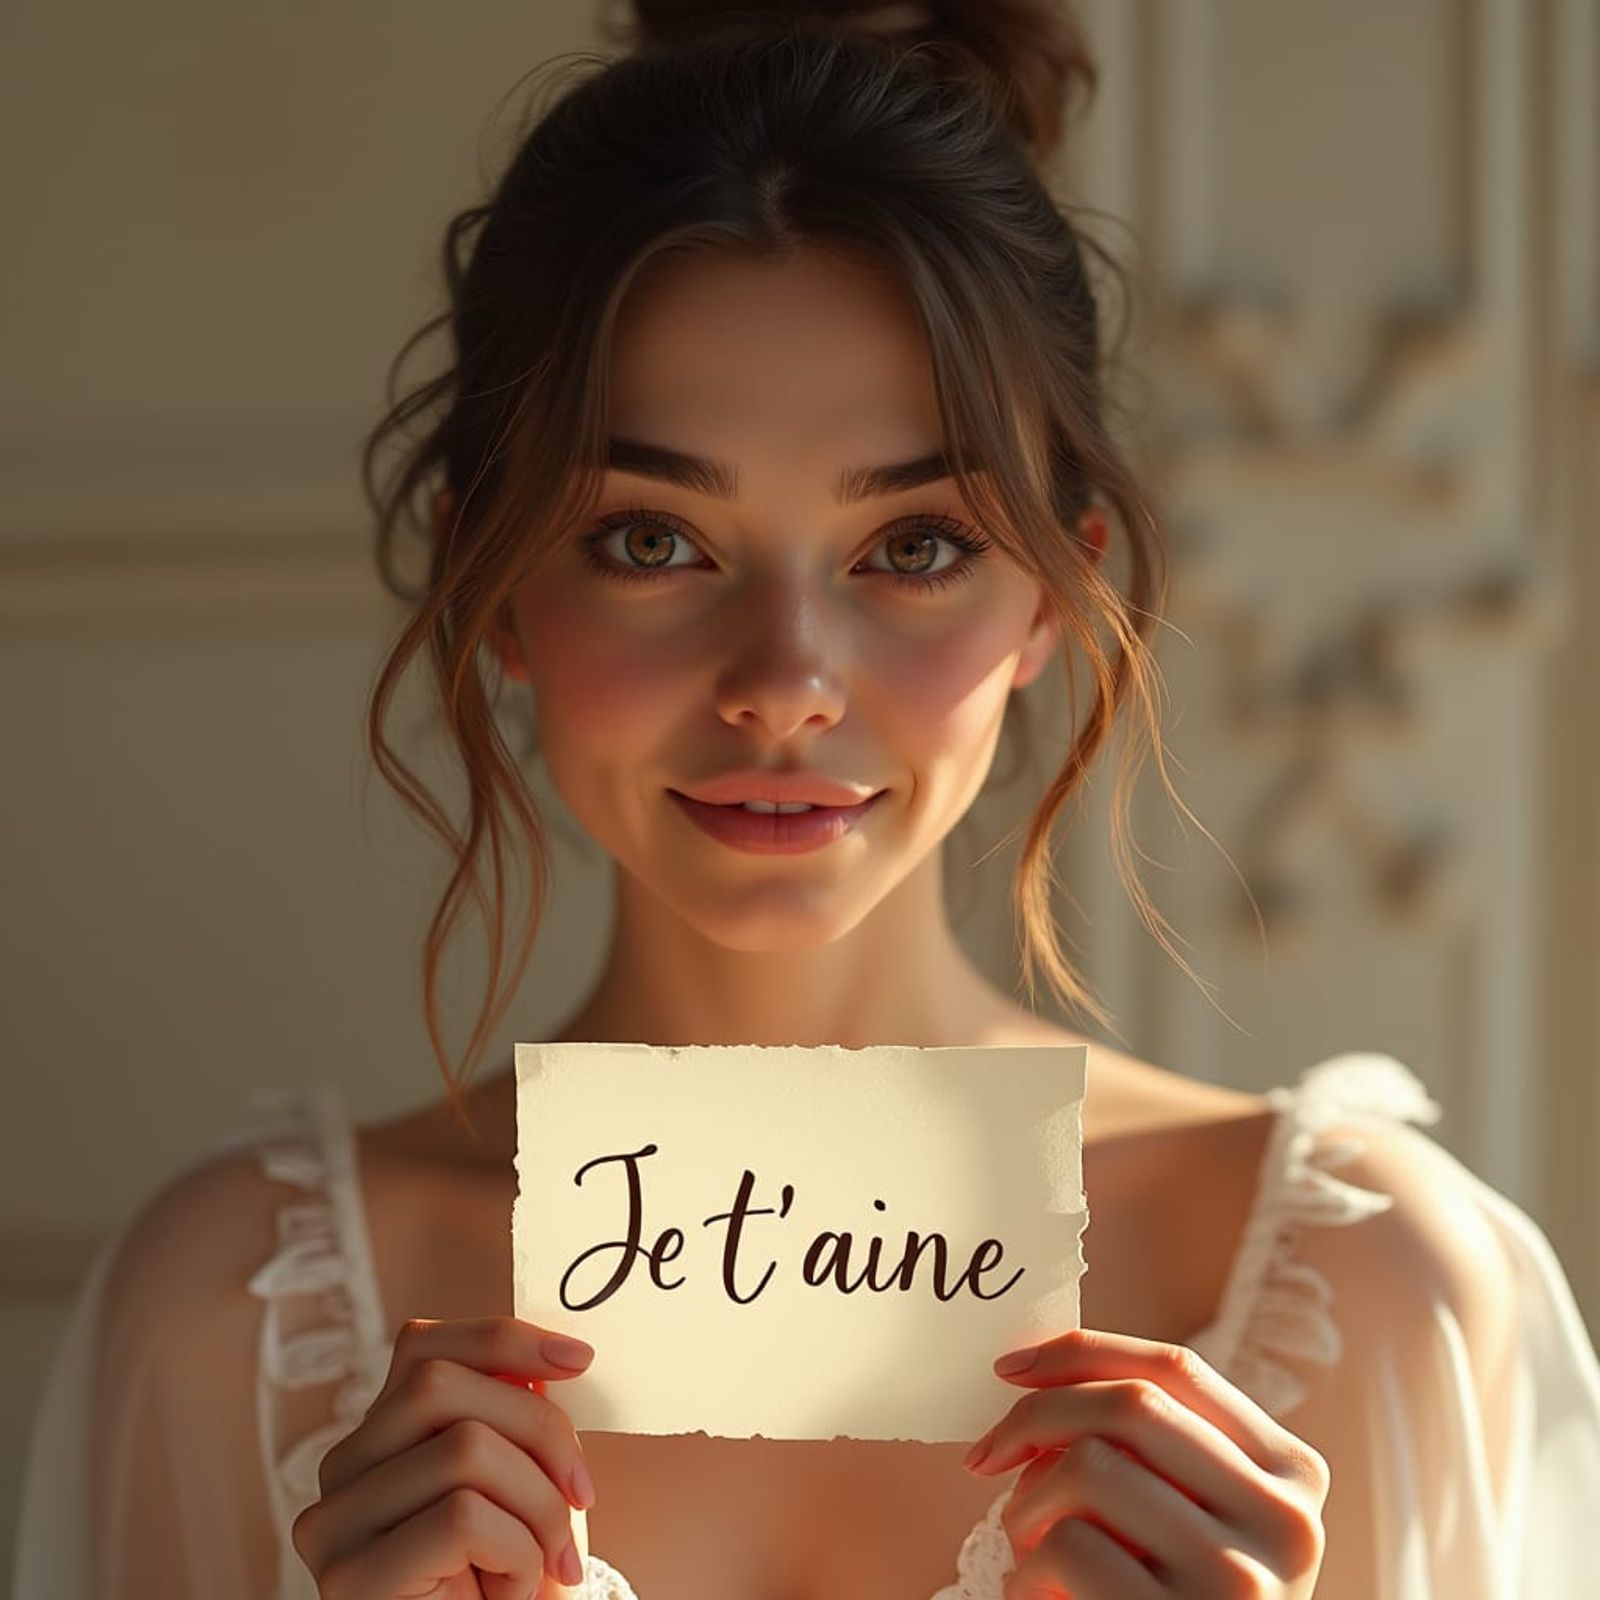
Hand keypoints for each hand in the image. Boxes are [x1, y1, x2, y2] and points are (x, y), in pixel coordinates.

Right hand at [291, 1316, 598, 1599]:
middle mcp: (339, 1472)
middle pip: (440, 1384)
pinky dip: (516, 1553)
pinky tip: (510, 1591)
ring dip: (537, 1506)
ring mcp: (334, 1524)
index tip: (579, 1359)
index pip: (420, 1346)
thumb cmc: (509, 1578)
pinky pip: (464, 1517)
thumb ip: (513, 1417)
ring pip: (464, 1448)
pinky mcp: (353, 1577)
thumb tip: (552, 1355)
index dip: (503, 1339)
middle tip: (582, 1494)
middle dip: (539, 1428)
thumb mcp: (520, 1480)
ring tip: (542, 1561)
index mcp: (376, 1437)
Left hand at [963, 1326, 1327, 1597]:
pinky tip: (1040, 1599)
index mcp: (1292, 1476)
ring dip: (1026, 1503)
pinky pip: (1070, 1548)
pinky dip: (1028, 1571)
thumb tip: (1035, 1371)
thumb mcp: (1197, 1518)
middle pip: (1132, 1403)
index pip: (1178, 1369)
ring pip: (1091, 1466)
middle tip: (988, 1455)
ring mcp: (1240, 1579)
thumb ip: (1154, 1447)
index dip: (1083, 1353)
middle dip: (1037, 1415)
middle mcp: (1285, 1523)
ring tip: (1026, 1548)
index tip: (1012, 1366)